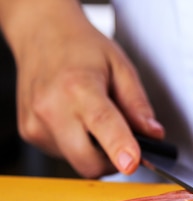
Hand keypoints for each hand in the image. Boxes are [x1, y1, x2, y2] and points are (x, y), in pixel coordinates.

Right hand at [5, 2, 162, 177]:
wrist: (42, 35)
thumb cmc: (81, 48)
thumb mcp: (121, 67)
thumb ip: (138, 104)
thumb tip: (153, 134)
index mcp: (78, 87)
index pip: (102, 124)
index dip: (119, 147)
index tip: (132, 163)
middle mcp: (52, 108)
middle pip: (88, 160)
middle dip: (113, 161)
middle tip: (125, 142)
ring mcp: (36, 124)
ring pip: (77, 162)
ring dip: (95, 152)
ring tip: (93, 119)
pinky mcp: (29, 134)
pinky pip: (64, 155)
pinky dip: (78, 146)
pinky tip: (77, 121)